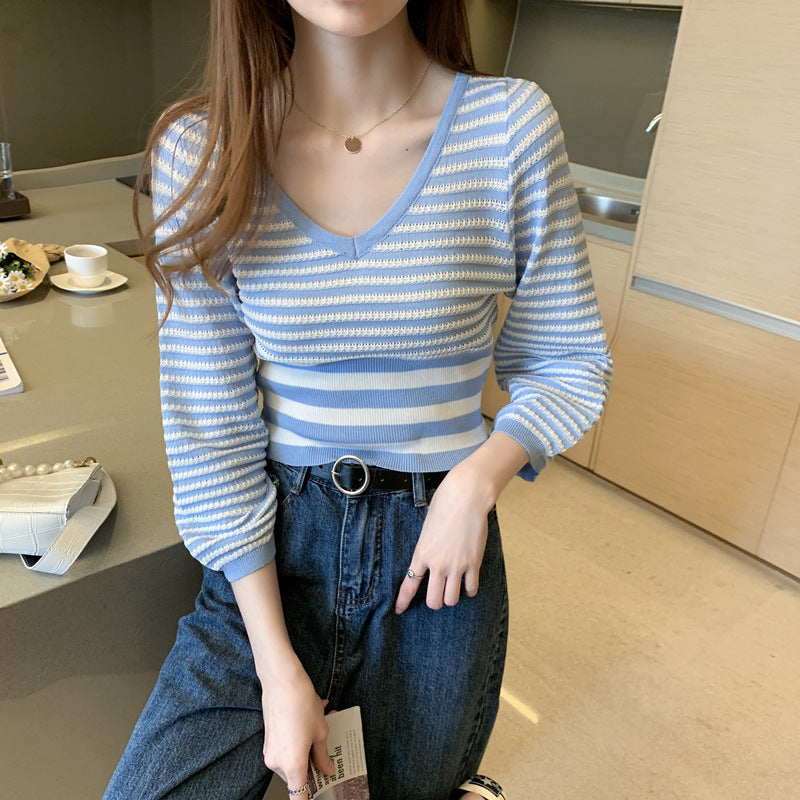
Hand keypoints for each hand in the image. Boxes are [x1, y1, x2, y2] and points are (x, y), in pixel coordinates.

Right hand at [260, 662, 335, 797]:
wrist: (282, 681)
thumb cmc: (300, 704)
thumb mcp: (320, 732)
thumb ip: (323, 756)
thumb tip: (326, 769)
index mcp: (292, 766)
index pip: (299, 797)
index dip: (310, 798)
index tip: (320, 793)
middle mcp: (277, 763)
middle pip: (297, 777)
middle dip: (313, 766)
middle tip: (328, 754)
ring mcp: (271, 751)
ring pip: (293, 759)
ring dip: (308, 749)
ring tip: (322, 728)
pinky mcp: (269, 740)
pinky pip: (287, 747)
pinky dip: (299, 740)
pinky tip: (312, 720)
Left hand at [394, 464, 492, 613]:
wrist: (465, 497)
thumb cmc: (444, 506)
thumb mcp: (426, 529)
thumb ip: (426, 548)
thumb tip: (429, 561)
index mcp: (421, 554)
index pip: (408, 585)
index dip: (403, 601)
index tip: (399, 610)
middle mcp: (437, 564)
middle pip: (433, 601)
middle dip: (435, 602)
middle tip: (438, 595)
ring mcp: (456, 566)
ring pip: (451, 600)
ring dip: (452, 597)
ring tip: (454, 588)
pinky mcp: (473, 563)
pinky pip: (471, 589)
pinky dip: (469, 589)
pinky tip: (468, 584)